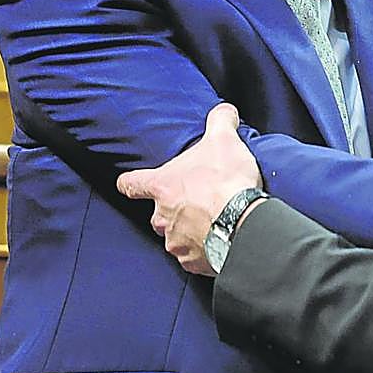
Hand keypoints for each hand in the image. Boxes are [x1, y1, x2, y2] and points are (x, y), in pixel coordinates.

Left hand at [116, 103, 261, 275]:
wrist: (242, 222)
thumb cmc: (226, 182)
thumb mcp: (224, 140)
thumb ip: (220, 121)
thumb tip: (224, 110)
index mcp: (162, 187)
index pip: (131, 184)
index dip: (130, 182)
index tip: (131, 183)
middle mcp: (162, 217)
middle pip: (158, 213)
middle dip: (175, 209)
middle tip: (198, 201)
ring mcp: (176, 241)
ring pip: (175, 236)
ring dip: (190, 230)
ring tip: (214, 222)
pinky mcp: (192, 262)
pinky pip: (193, 257)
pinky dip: (203, 250)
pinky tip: (220, 240)